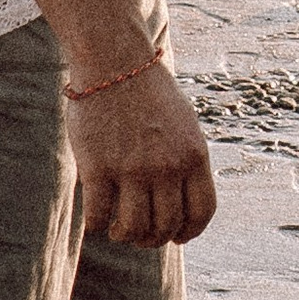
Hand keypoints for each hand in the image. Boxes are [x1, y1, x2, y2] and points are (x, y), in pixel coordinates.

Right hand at [69, 63, 216, 245]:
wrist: (114, 60)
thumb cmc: (148, 92)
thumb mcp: (184, 123)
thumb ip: (186, 161)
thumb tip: (182, 205)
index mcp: (194, 155)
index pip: (201, 212)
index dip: (189, 232)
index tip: (176, 236)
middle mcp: (167, 166)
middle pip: (166, 226)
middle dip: (153, 239)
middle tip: (139, 234)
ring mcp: (132, 168)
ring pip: (133, 228)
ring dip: (125, 236)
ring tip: (118, 229)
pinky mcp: (97, 167)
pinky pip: (99, 217)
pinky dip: (98, 225)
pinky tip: (97, 218)